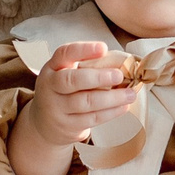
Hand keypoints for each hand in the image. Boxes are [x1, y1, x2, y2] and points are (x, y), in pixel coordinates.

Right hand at [8, 41, 135, 174]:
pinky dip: (110, 112)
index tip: (103, 47)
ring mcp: (56, 109)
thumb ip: (87, 67)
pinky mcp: (67, 126)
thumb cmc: (63, 92)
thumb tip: (121, 63)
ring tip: (130, 94)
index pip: (64, 54)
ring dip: (112, 98)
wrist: (44, 124)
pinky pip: (92, 119)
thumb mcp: (65, 74)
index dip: (83, 50)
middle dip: (99, 77)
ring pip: (86, 102)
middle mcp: (50, 87)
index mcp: (52, 68)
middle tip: (119, 75)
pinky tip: (123, 107)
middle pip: (72, 80)